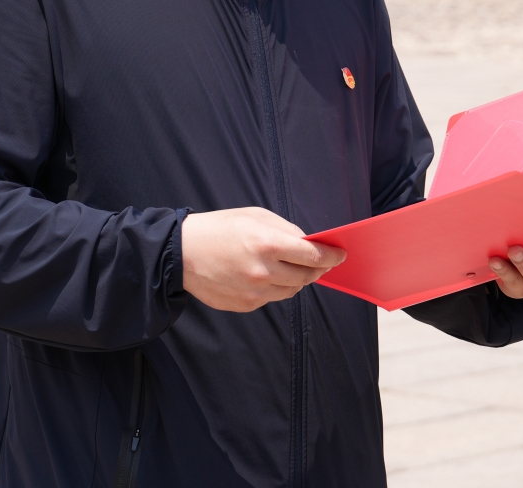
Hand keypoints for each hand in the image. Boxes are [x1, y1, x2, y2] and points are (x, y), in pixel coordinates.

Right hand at [181, 207, 345, 312]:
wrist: (182, 254)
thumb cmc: (220, 228)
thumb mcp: (255, 216)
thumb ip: (286, 230)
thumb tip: (308, 244)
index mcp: (268, 244)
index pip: (313, 256)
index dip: (331, 256)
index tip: (340, 255)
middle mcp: (264, 272)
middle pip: (307, 276)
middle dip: (317, 268)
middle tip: (320, 261)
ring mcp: (255, 292)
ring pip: (292, 290)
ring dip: (297, 279)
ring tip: (291, 266)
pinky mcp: (246, 305)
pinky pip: (272, 298)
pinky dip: (276, 287)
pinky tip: (265, 275)